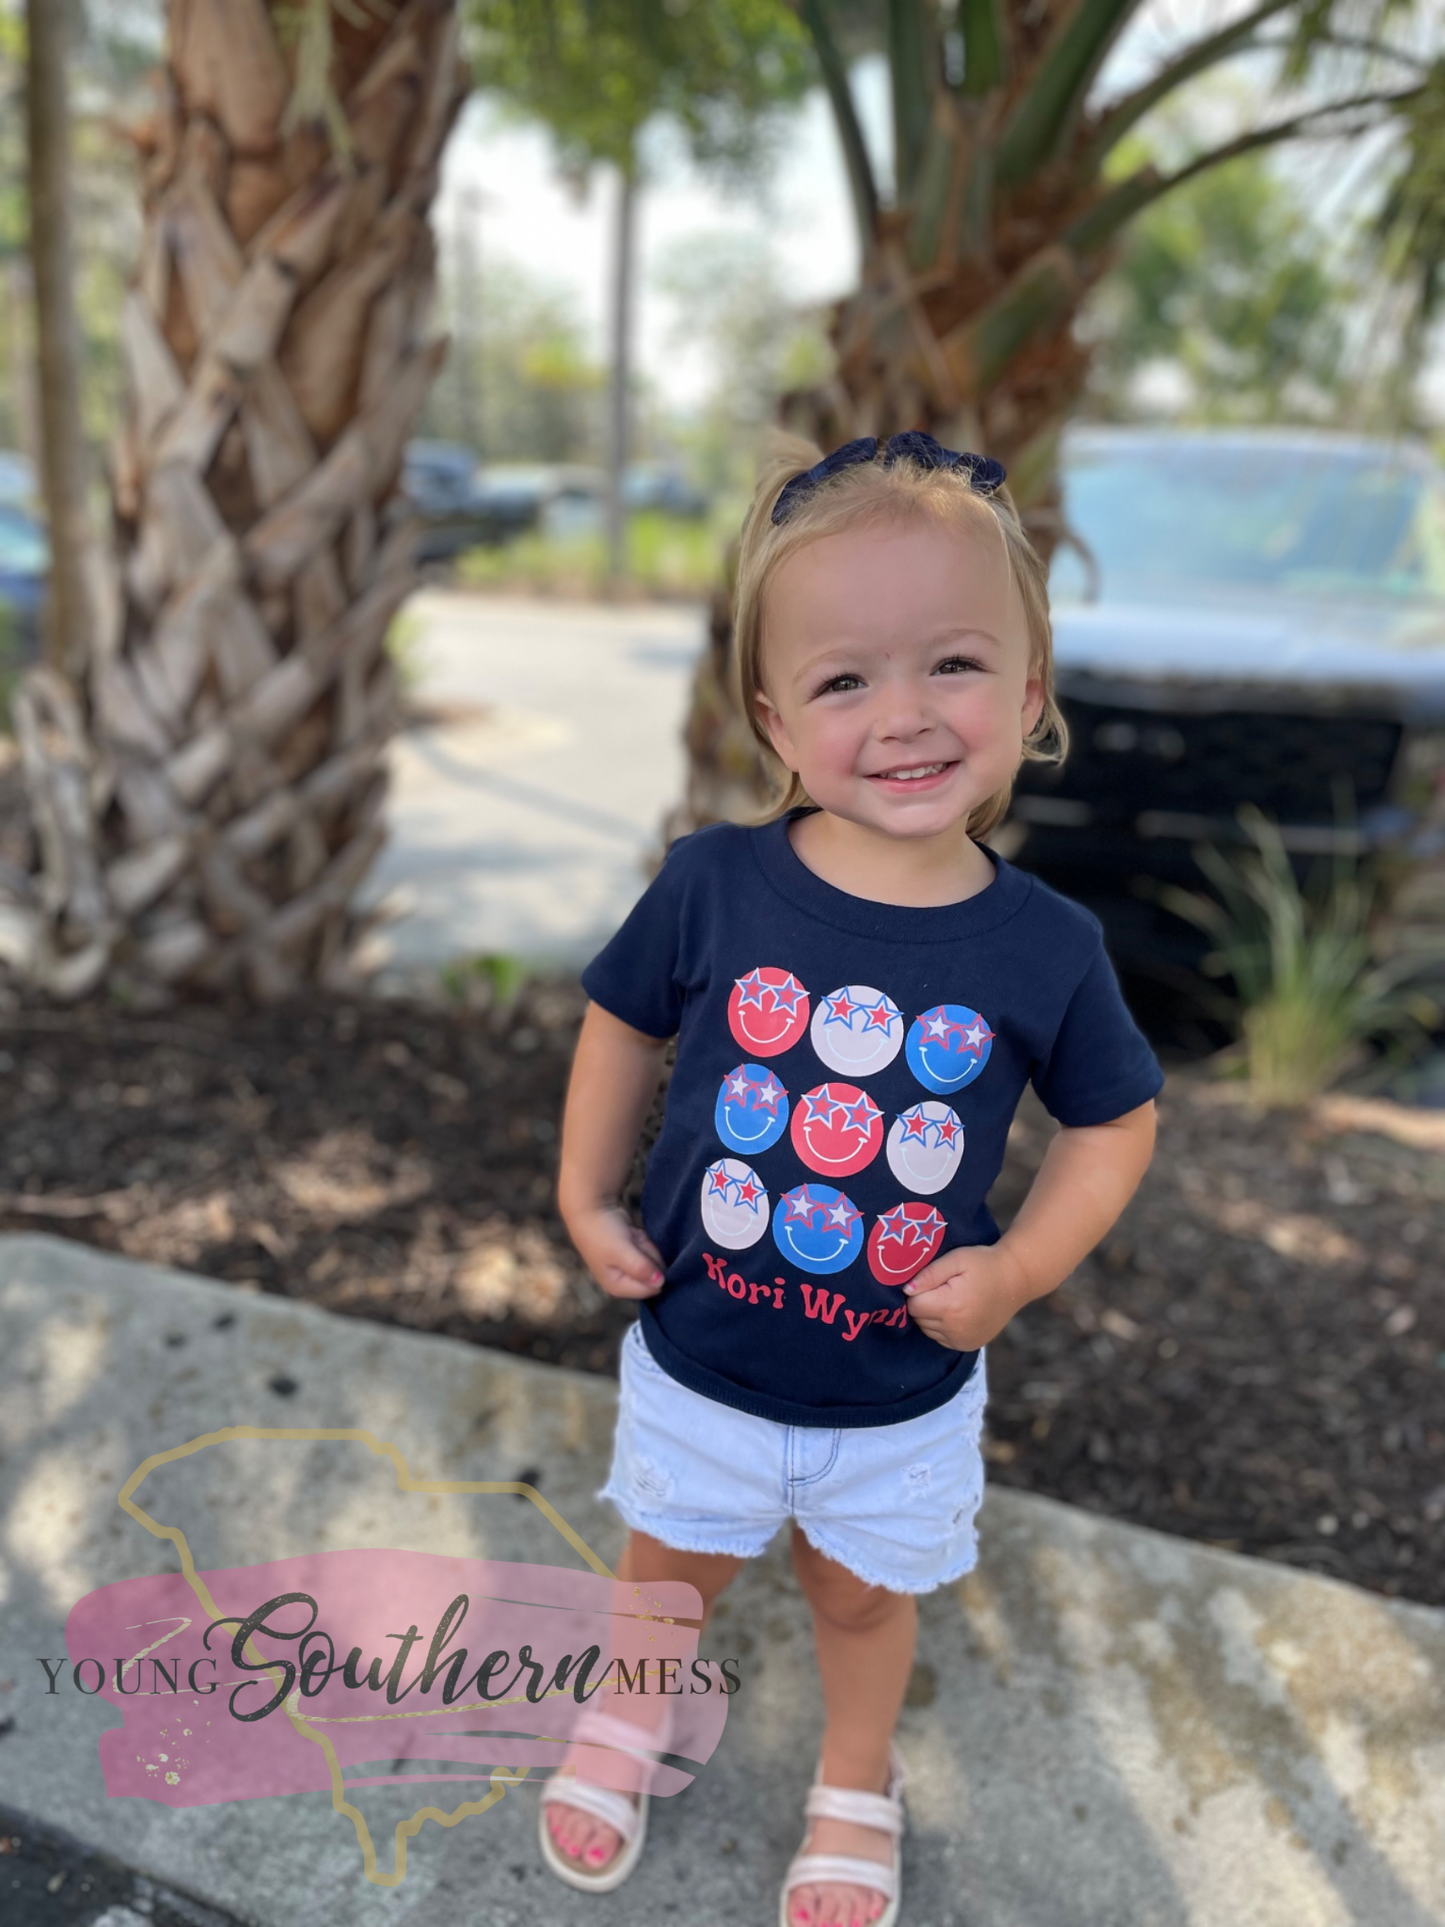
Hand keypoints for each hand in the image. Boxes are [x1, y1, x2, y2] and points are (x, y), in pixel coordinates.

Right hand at [565, 1203, 665, 1300]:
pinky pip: (648, 1249)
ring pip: (653, 1259)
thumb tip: (661, 1283)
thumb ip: (641, 1269)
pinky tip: (631, 1233)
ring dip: (645, 1245)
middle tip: (633, 1242)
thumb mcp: (621, 1252)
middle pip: (654, 1274)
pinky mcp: (633, 1252)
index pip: (650, 1289)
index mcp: (617, 1286)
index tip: (643, 1254)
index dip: (655, 1272)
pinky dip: (643, 1239)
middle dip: (649, 1255)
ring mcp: (629, 1266)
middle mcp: (624, 1280)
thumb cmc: (602, 1234)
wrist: (591, 1209)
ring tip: (629, 1236)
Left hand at [901, 1241, 1033, 1350]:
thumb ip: (929, 1274)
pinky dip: (942, 1327)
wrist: (1016, 1279)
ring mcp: (963, 1340)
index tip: (930, 1280)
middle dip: (924, 1304)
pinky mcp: (968, 1345)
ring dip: (932, 1316)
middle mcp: (955, 1328)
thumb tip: (906, 1290)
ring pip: (928, 1330)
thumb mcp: (957, 1259)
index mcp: (951, 1306)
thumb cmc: (984, 1264)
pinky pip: (941, 1338)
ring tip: (950, 1298)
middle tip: (942, 1288)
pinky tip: (956, 1311)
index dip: (917, 1291)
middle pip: (919, 1319)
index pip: (913, 1305)